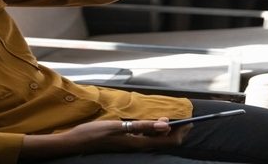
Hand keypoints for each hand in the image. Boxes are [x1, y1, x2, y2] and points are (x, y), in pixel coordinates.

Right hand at [62, 118, 191, 152]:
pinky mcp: (128, 143)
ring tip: (172, 120)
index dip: (181, 132)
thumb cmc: (95, 133)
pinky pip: (147, 139)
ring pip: (156, 141)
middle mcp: (138, 147)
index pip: (168, 141)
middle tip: (186, 120)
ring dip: (166, 132)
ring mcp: (133, 146)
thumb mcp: (119, 126)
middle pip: (165, 142)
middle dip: (178, 132)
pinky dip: (155, 132)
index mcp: (139, 143)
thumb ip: (143, 126)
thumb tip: (166, 125)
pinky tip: (153, 125)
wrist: (77, 142)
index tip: (190, 121)